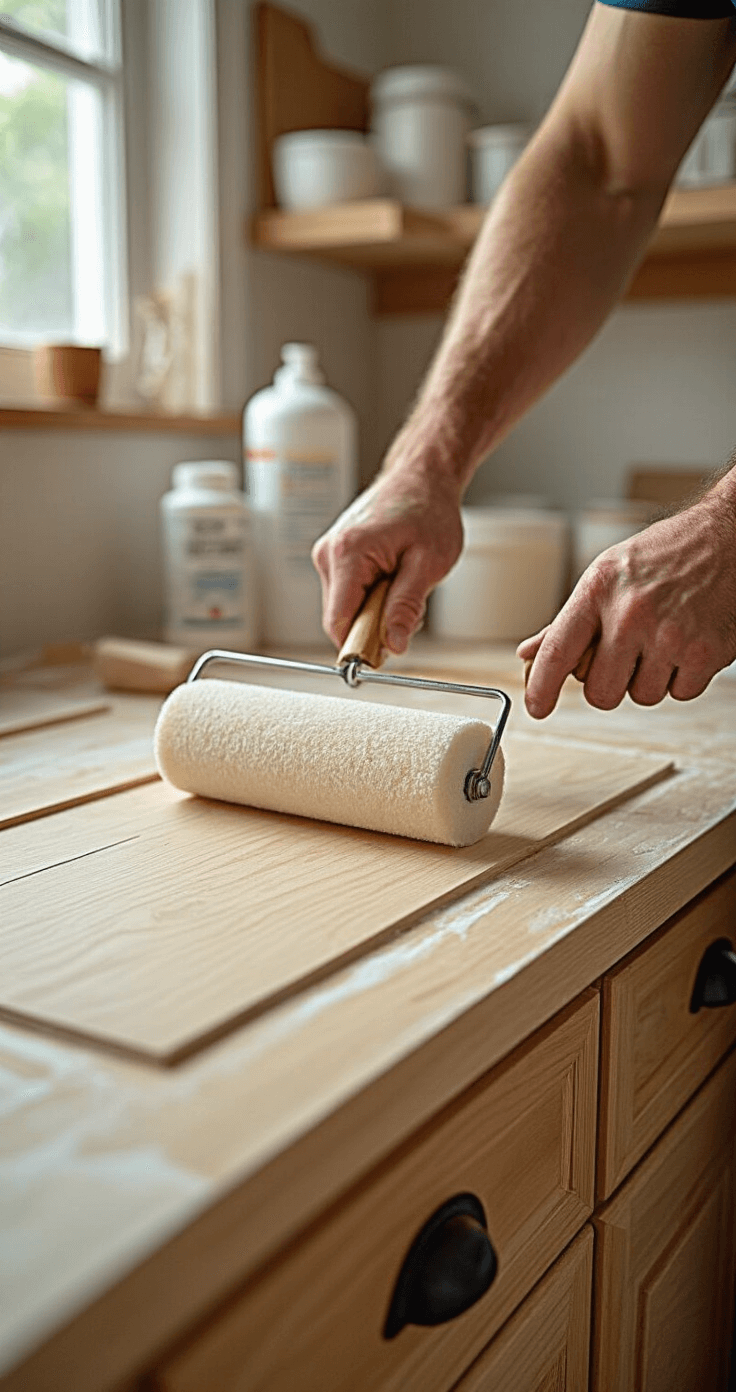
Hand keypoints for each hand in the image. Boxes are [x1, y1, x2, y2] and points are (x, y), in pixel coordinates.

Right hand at [312, 466, 463, 653]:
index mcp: (348, 553)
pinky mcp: (335, 557)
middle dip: (372, 626)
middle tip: (408, 609)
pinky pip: (348, 594)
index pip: (338, 622)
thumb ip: (407, 606)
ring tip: (403, 583)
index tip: (384, 656)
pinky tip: (392, 577)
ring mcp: (328, 554)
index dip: (358, 647)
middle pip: (340, 618)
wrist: (422, 476)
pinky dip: (371, 597)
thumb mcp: (429, 564)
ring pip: (345, 608)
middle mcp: (329, 553)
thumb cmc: (428, 510)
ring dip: (374, 611)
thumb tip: (392, 644)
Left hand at [517, 490, 735, 717]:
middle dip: (609, 684)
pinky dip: (682, 677)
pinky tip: (686, 643)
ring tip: (660, 640)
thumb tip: (530, 655)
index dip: (541, 687)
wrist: (726, 539)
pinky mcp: (706, 654)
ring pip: (642, 697)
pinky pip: (680, 694)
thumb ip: (568, 621)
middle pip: (600, 692)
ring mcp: (671, 636)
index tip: (537, 708)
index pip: (558, 652)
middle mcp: (632, 614)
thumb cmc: (662, 556)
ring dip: (649, 679)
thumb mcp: (607, 575)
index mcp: (599, 591)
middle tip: (624, 656)